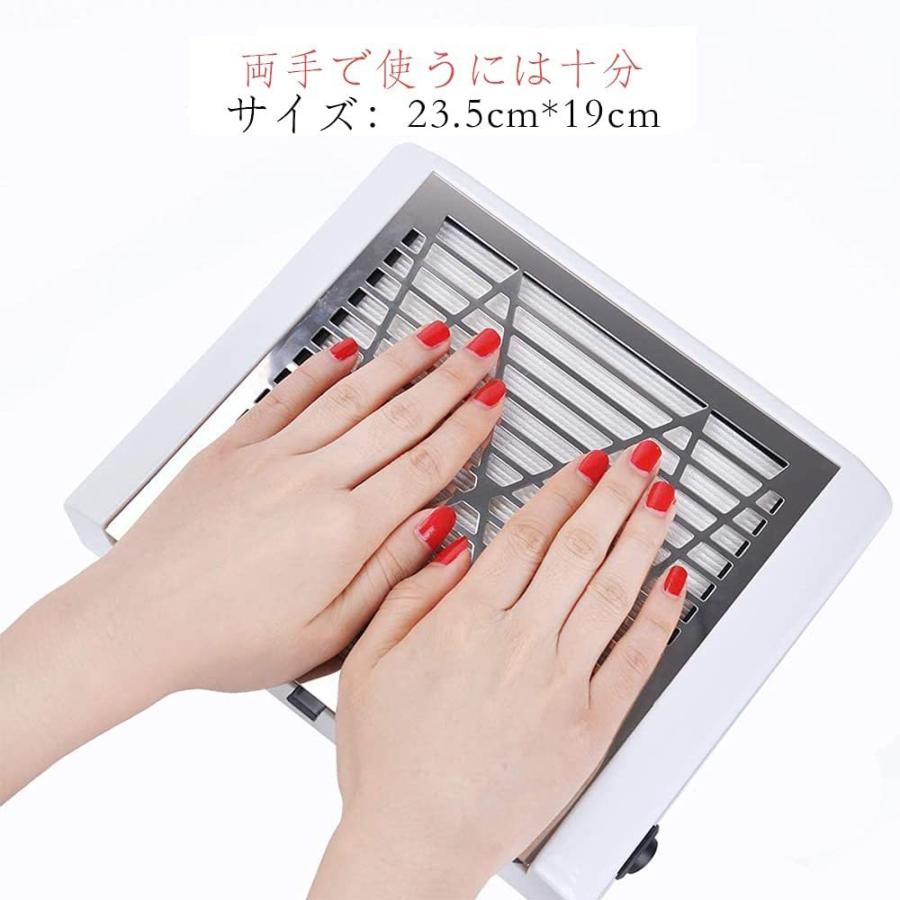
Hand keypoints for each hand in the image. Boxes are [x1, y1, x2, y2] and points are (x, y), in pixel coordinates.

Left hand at [103, 323, 505, 693]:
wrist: (137, 622)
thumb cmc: (226, 640)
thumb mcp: (327, 636)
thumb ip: (391, 576)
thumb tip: (441, 531)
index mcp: (344, 531)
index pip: (426, 465)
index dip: (468, 428)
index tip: (492, 402)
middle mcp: (313, 481)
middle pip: (399, 417)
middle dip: (450, 379)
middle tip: (482, 350)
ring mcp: (271, 457)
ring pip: (352, 395)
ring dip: (400, 361)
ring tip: (434, 335)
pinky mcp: (234, 448)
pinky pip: (288, 394)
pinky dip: (322, 368)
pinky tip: (348, 350)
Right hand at [311, 440, 685, 898]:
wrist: (416, 842)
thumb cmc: (388, 761)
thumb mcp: (367, 663)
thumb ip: (410, 593)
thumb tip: (455, 545)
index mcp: (467, 622)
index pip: (529, 534)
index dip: (564, 489)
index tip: (587, 463)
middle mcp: (521, 644)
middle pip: (581, 548)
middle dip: (616, 494)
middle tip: (640, 460)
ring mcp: (563, 685)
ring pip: (615, 591)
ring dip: (644, 536)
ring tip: (663, 499)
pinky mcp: (592, 727)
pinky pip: (635, 660)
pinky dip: (659, 616)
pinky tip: (673, 583)